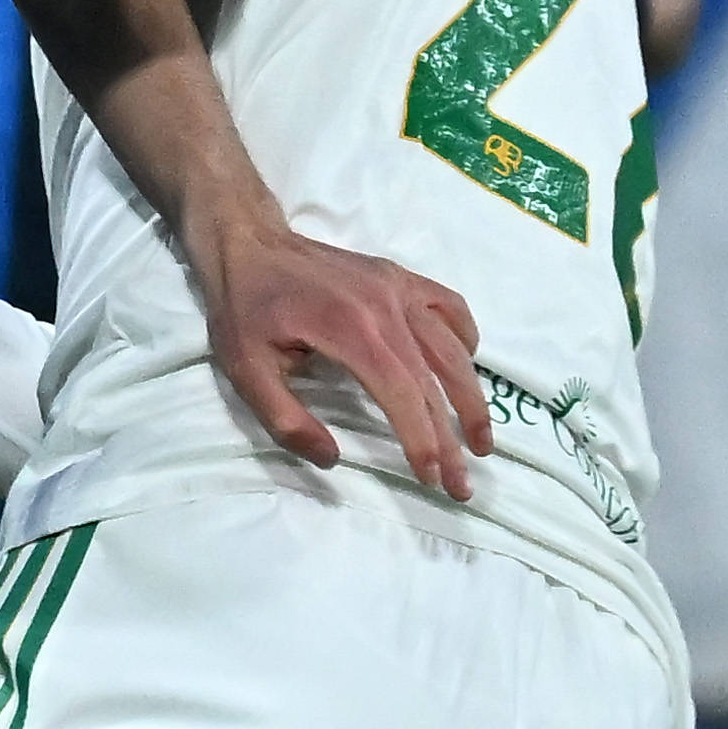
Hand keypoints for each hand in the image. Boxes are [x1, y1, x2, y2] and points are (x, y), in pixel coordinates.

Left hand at [200, 212, 491, 501]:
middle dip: (452, 438)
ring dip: (473, 398)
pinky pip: (450, 306)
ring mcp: (397, 288)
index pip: (401, 394)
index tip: (432, 478)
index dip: (421, 440)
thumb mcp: (246, 371)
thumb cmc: (245, 310)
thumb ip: (287, 420)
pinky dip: (465, 339)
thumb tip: (332, 458)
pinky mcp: (399, 277)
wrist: (249, 245)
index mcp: (350, 330)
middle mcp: (385, 307)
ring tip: (482, 441)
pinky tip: (466, 368)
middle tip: (462, 484)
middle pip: (433, 380)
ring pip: (451, 348)